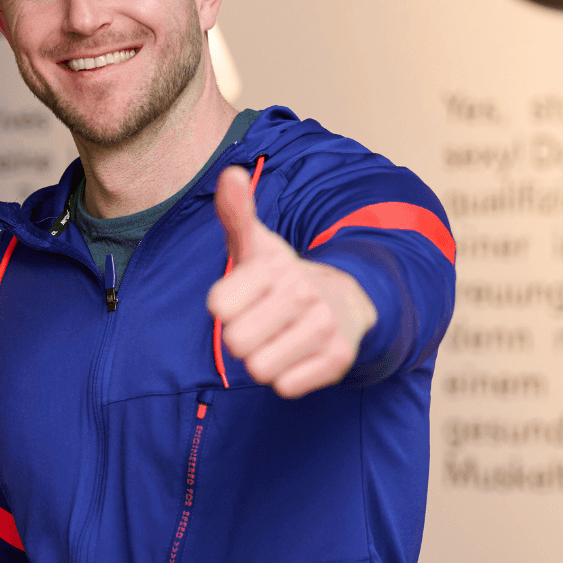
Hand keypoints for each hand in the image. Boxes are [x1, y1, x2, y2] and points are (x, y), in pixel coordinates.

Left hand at [206, 166, 376, 397]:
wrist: (344, 299)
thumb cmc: (283, 277)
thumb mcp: (258, 245)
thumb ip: (236, 214)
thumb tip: (230, 174)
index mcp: (277, 266)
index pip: (219, 308)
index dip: (227, 307)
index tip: (246, 296)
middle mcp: (304, 292)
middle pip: (236, 342)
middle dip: (243, 337)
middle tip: (264, 321)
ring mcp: (324, 327)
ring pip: (260, 368)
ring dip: (264, 358)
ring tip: (280, 337)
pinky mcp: (338, 359)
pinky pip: (286, 387)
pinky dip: (286, 377)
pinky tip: (298, 354)